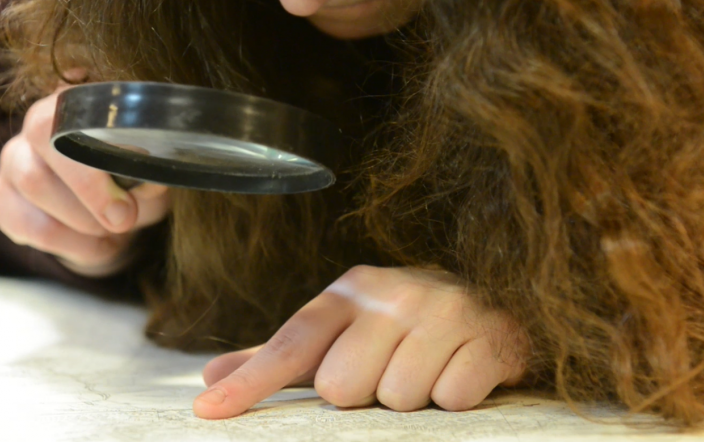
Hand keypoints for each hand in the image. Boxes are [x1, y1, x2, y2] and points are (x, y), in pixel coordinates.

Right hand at [0, 86, 170, 276]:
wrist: (105, 222)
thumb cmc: (128, 187)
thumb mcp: (148, 179)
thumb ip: (149, 177)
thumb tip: (150, 183)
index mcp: (78, 106)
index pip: (74, 106)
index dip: (99, 142)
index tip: (133, 177)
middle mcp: (36, 125)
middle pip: (44, 136)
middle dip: (88, 187)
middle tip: (123, 218)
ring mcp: (13, 160)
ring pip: (34, 183)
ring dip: (83, 218)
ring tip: (112, 231)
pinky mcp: (2, 198)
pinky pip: (31, 224)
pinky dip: (72, 243)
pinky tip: (96, 244)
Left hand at [194, 265, 528, 418]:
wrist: (494, 303)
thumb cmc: (401, 327)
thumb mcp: (340, 332)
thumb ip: (279, 357)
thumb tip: (209, 377)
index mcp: (350, 290)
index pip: (291, 345)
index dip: (250, 383)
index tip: (209, 413)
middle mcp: (394, 293)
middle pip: (343, 387)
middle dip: (365, 395)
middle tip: (389, 373)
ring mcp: (444, 311)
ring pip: (398, 398)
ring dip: (411, 400)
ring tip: (427, 371)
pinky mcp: (489, 336)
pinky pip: (451, 398)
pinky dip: (454, 399)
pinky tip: (458, 372)